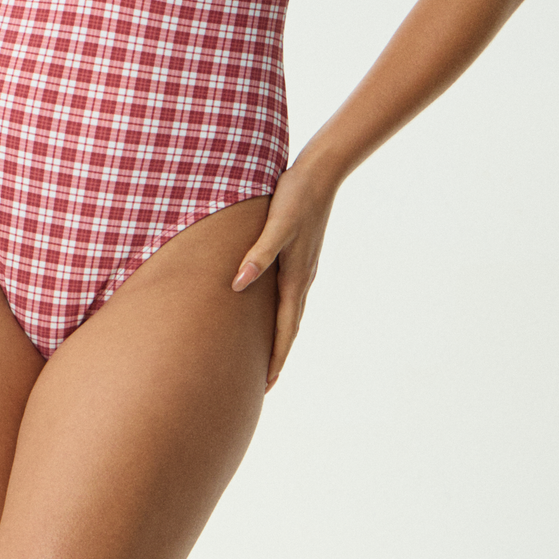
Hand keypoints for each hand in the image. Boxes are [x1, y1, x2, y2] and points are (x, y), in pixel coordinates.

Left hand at [231, 158, 337, 391]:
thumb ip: (258, 254)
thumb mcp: (276, 225)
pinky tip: (274, 309)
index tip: (265, 384)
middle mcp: (302, 278)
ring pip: (292, 312)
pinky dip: (283, 313)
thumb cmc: (295, 197)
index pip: (284, 328)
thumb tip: (238, 284)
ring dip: (281, 336)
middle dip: (278, 355)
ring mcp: (304, 267)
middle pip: (290, 327)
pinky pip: (291, 295)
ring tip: (269, 355)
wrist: (320, 174)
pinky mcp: (302, 255)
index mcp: (295, 276)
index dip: (275, 357)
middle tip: (264, 384)